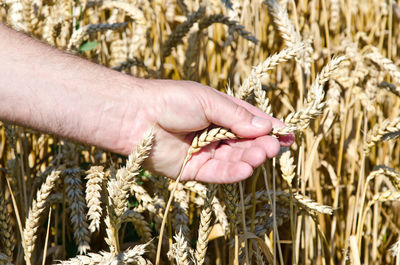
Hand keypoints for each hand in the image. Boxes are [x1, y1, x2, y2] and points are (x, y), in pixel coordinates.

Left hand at [139, 79, 293, 182]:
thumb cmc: (172, 100)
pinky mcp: (194, 170)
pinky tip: (247, 169)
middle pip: (245, 143)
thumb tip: (265, 128)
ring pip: (234, 160)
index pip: (251, 122)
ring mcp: (205, 153)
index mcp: (220, 113)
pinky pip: (218, 174)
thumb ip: (236, 116)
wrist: (137, 116)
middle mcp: (215, 134)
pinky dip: (233, 173)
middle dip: (261, 145)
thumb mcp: (209, 101)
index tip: (289, 134)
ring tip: (262, 155)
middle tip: (274, 147)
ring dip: (249, 158)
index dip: (270, 128)